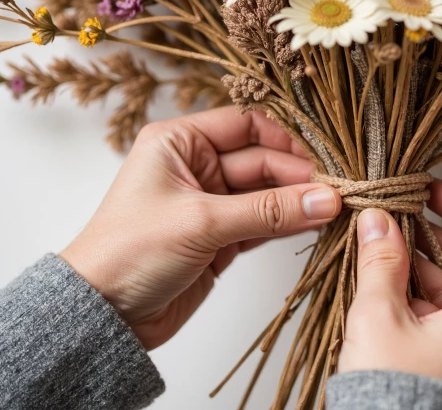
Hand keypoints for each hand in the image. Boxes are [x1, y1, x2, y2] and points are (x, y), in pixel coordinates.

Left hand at [60, 107, 341, 349]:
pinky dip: (288, 225)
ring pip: (266, 195)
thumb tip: (327, 199)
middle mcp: (196, 167)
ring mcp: (211, 204)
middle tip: (337, 193)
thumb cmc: (131, 252)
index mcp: (179, 143)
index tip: (319, 161)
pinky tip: (316, 224)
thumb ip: (268, 211)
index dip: (284, 140)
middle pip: (262, 161)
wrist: (104, 315)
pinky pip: (263, 224)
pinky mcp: (221, 239)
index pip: (244, 126)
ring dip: (298, 202)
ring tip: (336, 210)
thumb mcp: (202, 223)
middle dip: (298, 177)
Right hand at [338, 180, 441, 408]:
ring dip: (433, 277)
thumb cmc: (394, 401)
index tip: (436, 193)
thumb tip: (379, 221)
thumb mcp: (380, 318)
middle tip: (402, 223)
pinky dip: (437, 311)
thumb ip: (382, 261)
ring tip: (390, 259)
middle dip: (440, 243)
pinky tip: (399, 299)